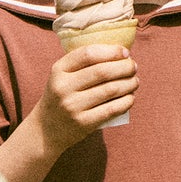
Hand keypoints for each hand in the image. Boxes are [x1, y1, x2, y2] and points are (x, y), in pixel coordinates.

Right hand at [32, 42, 137, 159]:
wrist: (45, 130)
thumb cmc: (61, 98)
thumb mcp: (62, 76)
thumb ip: (82, 64)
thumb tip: (120, 54)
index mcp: (58, 70)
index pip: (88, 54)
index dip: (111, 51)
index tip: (125, 52)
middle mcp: (63, 87)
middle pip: (102, 71)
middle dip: (124, 67)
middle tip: (133, 67)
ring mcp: (72, 106)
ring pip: (110, 90)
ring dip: (129, 84)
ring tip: (135, 81)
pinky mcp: (83, 123)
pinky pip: (111, 109)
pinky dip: (126, 102)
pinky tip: (130, 98)